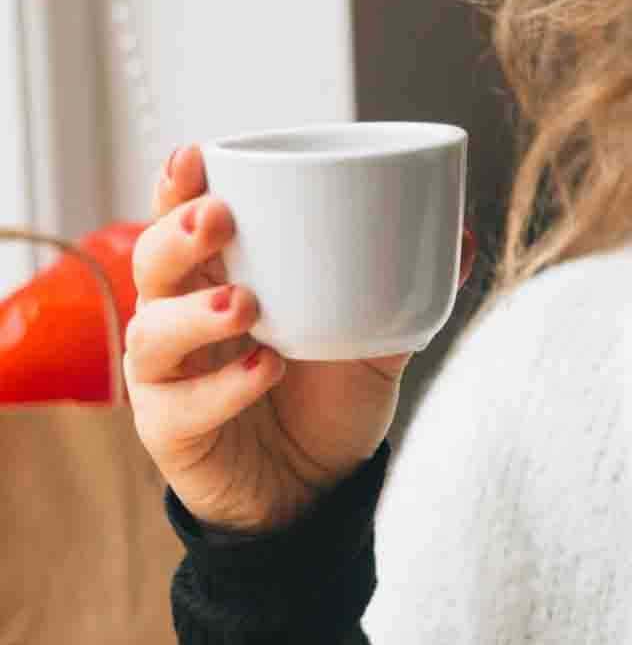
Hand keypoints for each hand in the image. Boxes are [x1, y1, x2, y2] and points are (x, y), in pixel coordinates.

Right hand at [122, 144, 478, 537]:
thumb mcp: (377, 337)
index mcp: (222, 276)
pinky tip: (262, 369)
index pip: (182, 220)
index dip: (178, 185)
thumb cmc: (331, 395)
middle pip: (154, 263)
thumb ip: (412, 289)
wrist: (317, 489)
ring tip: (246, 303)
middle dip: (178, 234)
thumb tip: (466, 237)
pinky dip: (222, 386)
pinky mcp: (170, 430)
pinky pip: (181, 405)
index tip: (198, 155)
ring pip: (152, 330)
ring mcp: (170, 375)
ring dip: (195, 312)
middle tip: (220, 218)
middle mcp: (182, 317)